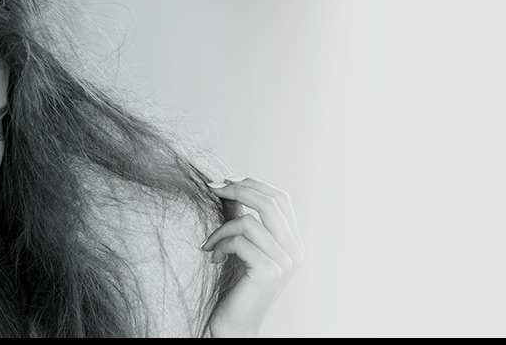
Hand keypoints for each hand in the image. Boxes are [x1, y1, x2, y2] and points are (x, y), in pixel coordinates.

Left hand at [201, 177, 303, 337]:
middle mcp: (294, 251)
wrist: (235, 325)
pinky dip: (220, 245)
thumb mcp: (244, 249)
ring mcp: (284, 262)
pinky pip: (239, 241)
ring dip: (220, 228)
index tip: (226, 180)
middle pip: (270, 202)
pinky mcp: (269, 272)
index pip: (281, 199)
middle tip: (211, 187)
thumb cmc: (236, 288)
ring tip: (210, 244)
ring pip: (249, 221)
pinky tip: (213, 258)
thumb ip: (247, 224)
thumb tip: (231, 188)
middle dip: (237, 189)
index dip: (253, 183)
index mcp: (293, 243)